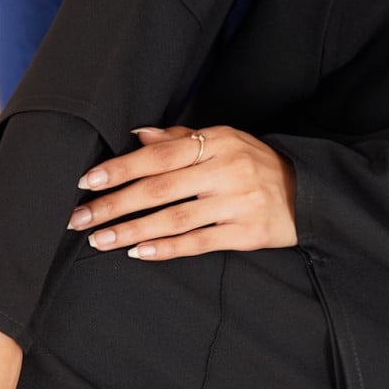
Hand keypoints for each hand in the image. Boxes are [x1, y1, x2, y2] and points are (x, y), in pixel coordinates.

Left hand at [67, 124, 296, 257]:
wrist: (309, 193)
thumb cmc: (255, 164)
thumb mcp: (223, 141)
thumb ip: (180, 140)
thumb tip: (137, 136)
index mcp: (215, 142)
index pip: (157, 156)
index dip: (119, 169)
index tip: (86, 182)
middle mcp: (225, 170)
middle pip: (158, 189)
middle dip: (114, 205)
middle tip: (79, 219)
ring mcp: (237, 203)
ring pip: (174, 218)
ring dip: (132, 230)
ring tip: (100, 241)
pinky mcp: (247, 233)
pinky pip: (199, 242)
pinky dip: (167, 248)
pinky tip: (139, 253)